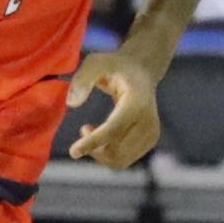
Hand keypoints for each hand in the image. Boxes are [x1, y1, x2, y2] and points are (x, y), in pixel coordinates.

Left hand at [65, 47, 160, 169]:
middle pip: (116, 151)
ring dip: (99, 152)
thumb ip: (82, 79)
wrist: (141, 71)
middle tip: (84, 128)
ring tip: (90, 129)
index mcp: (136, 103)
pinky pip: (123, 159)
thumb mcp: (96, 62)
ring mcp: (152, 134)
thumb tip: (72, 104)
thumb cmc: (115, 66)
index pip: (114, 129)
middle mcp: (148, 122)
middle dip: (93, 149)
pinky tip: (103, 135)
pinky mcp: (150, 141)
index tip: (73, 152)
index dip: (93, 143)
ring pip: (119, 160)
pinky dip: (108, 153)